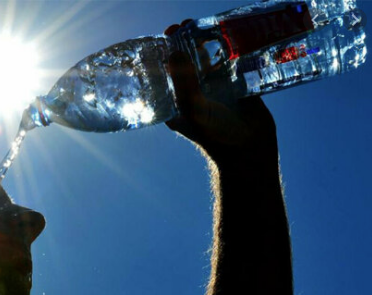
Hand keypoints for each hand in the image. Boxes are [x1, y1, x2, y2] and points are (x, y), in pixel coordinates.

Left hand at [164, 21, 277, 163]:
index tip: (166, 35)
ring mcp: (216, 89)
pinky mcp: (237, 85)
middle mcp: (195, 93)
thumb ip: (183, 81)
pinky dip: (230, 49)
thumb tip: (172, 51)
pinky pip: (232, 62)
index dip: (165, 52)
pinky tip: (229, 34)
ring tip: (205, 25)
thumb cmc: (214, 134)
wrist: (249, 149)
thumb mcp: (193, 108)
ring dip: (207, 42)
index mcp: (177, 101)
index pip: (166, 72)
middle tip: (185, 25)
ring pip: (209, 59)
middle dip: (185, 42)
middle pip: (187, 61)